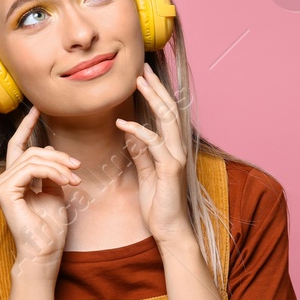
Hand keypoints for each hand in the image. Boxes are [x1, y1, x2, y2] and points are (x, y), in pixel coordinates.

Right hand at [0, 106, 80, 276]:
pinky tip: (67, 181)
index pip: (18, 145)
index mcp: (16, 179)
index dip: (26, 126)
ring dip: (60, 166)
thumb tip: (48, 150)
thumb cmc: (51, 228)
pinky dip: (53, 172)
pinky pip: (32, 169)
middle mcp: (5, 179)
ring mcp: (2, 185)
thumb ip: (50, 173)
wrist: (46, 251)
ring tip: (75, 179)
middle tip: (77, 167)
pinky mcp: (5, 191)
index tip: (37, 109)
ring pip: (34, 158)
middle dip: (58, 155)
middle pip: (31, 150)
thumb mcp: (55, 193)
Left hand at [116, 63, 192, 243]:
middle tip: (142, 69)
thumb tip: (131, 131)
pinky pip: (154, 143)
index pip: (165, 114)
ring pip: (167, 120)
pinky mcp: (170, 169)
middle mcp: (177, 149)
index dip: (156, 94)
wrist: (169, 230)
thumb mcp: (146, 173)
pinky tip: (122, 124)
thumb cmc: (158, 204)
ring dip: (152, 99)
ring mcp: (176, 158)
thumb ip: (141, 152)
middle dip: (156, 88)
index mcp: (172, 149)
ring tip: (137, 83)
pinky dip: (138, 131)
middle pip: (169, 110)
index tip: (142, 77)